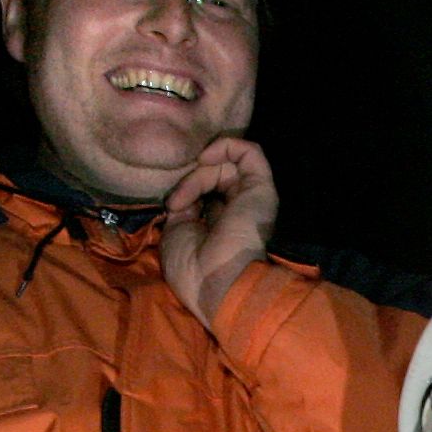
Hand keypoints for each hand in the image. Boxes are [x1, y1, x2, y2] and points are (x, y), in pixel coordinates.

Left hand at [159, 135, 277, 323]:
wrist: (219, 284)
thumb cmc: (193, 270)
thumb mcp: (175, 236)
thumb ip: (182, 210)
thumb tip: (184, 195)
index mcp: (220, 227)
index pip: (206, 193)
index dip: (185, 188)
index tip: (170, 206)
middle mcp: (239, 211)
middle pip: (214, 177)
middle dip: (189, 181)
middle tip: (175, 203)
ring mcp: (251, 199)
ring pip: (225, 165)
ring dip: (197, 174)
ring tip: (182, 198)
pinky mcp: (261, 189)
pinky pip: (249, 152)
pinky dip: (225, 146)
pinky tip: (205, 158)